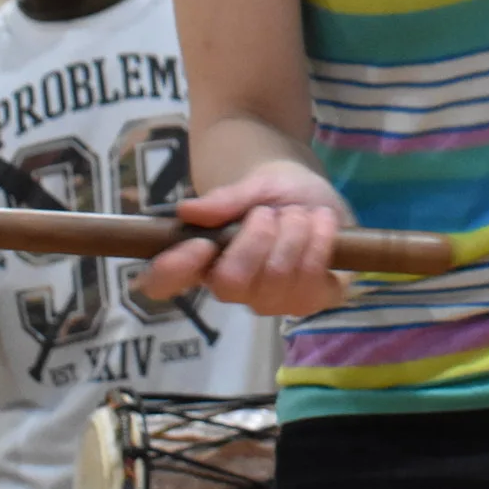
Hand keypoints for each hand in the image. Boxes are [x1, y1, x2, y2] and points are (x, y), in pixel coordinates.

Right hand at [140, 160, 355, 316]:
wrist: (315, 195)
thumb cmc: (273, 194)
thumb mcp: (252, 186)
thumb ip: (224, 201)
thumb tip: (187, 210)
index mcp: (204, 260)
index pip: (165, 282)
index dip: (175, 269)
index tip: (199, 243)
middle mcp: (233, 288)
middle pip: (231, 282)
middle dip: (258, 236)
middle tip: (271, 212)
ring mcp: (271, 301)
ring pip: (276, 277)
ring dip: (294, 233)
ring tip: (300, 214)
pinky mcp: (308, 302)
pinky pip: (311, 283)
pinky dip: (320, 243)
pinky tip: (322, 225)